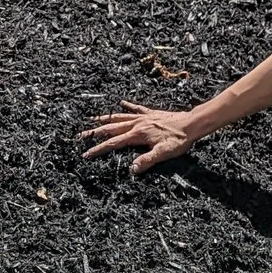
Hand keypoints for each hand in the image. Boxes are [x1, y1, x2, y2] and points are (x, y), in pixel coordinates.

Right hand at [79, 103, 196, 173]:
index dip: (98, 149)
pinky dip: (127, 106)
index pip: (113, 143)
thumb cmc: (178, 139)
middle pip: (111, 128)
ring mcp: (143, 117)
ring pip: (120, 117)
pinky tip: (121, 103)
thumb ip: (146, 161)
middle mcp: (137, 124)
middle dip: (95, 132)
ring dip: (105, 118)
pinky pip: (135, 109)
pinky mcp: (151, 114)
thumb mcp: (162, 153)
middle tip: (80, 135)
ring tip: (92, 118)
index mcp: (137, 134)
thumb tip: (131, 170)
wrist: (191, 124)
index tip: (85, 154)